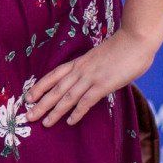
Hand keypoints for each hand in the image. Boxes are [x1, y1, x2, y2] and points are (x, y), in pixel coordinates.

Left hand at [27, 27, 156, 127]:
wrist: (136, 38)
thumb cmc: (123, 47)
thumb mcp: (101, 57)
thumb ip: (94, 67)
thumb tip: (93, 78)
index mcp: (79, 62)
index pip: (53, 75)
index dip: (39, 87)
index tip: (27, 97)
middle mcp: (80, 69)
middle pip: (55, 88)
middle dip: (41, 103)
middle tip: (28, 116)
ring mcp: (91, 76)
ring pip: (67, 96)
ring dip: (54, 111)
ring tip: (44, 123)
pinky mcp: (103, 84)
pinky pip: (86, 100)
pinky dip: (77, 112)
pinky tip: (70, 122)